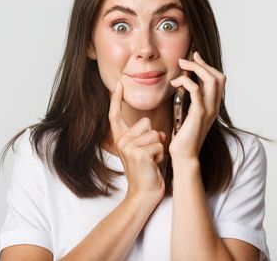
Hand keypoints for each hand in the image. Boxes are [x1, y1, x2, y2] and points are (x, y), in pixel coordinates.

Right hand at [108, 80, 166, 203]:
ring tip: (152, 160)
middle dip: (155, 137)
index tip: (120, 83)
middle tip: (150, 154)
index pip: (115, 114)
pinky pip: (158, 143)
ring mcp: (128, 147)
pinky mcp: (138, 153)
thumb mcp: (145, 150)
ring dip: (159, 147)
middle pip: (146, 122)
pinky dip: (161, 154)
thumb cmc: (147, 171)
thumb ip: (147, 136)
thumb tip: (160, 132)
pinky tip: (154, 165)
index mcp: (121, 138)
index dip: (117, 98)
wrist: (144, 194)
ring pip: (155, 133)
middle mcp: (121, 141)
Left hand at [169, 51, 226, 159]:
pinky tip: (176, 82)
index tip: (195, 57)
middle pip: (218, 77)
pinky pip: (196, 90)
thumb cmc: (183, 138)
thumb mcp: (188, 116)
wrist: (184, 156)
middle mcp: (214, 107)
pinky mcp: (199, 114)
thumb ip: (189, 103)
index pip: (218, 80)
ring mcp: (208, 110)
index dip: (207, 66)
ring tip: (182, 65)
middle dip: (203, 64)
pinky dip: (186, 81)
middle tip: (187, 58)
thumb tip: (182, 87)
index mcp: (212, 107)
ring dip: (196, 68)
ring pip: (211, 80)